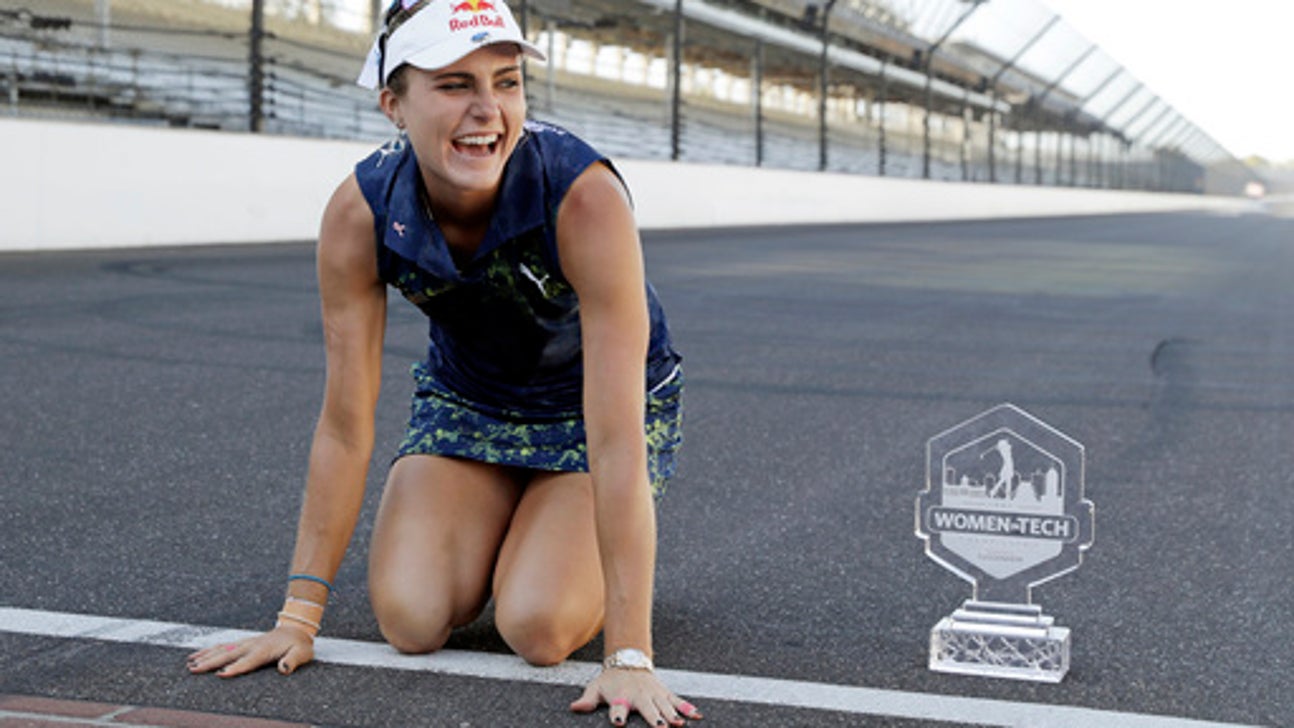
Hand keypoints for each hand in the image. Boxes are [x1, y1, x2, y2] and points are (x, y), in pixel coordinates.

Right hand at [186, 626, 313, 677]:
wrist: (297, 629)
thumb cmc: (299, 645)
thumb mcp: (302, 653)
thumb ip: (292, 660)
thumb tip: (284, 668)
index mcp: (264, 650)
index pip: (247, 661)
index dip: (235, 668)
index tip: (220, 675)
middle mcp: (252, 645)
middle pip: (228, 655)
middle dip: (211, 662)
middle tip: (194, 670)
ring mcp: (246, 643)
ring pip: (222, 649)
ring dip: (206, 656)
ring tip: (190, 664)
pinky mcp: (242, 643)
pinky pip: (223, 646)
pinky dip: (208, 650)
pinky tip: (196, 655)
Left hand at [571, 667, 701, 725]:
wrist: (627, 661)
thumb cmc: (610, 681)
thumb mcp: (595, 687)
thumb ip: (587, 699)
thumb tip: (574, 707)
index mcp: (621, 697)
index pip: (618, 707)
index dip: (618, 715)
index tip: (618, 722)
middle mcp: (639, 695)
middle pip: (647, 708)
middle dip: (654, 718)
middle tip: (661, 727)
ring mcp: (654, 694)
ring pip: (665, 705)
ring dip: (673, 714)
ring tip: (679, 724)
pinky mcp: (664, 692)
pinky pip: (677, 700)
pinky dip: (687, 708)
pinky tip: (697, 716)